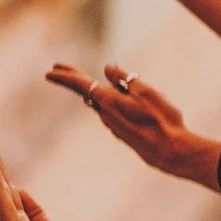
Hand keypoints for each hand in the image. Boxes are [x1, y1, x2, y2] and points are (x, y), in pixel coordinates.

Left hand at [46, 62, 207, 178]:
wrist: (169, 152)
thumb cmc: (161, 120)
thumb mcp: (146, 92)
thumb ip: (126, 79)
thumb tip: (108, 68)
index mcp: (109, 101)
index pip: (81, 84)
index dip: (65, 76)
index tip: (51, 70)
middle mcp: (106, 113)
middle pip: (85, 92)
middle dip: (71, 80)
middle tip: (57, 69)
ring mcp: (112, 124)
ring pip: (99, 102)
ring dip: (91, 90)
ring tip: (83, 80)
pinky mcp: (121, 132)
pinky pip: (110, 111)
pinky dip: (106, 101)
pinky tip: (113, 99)